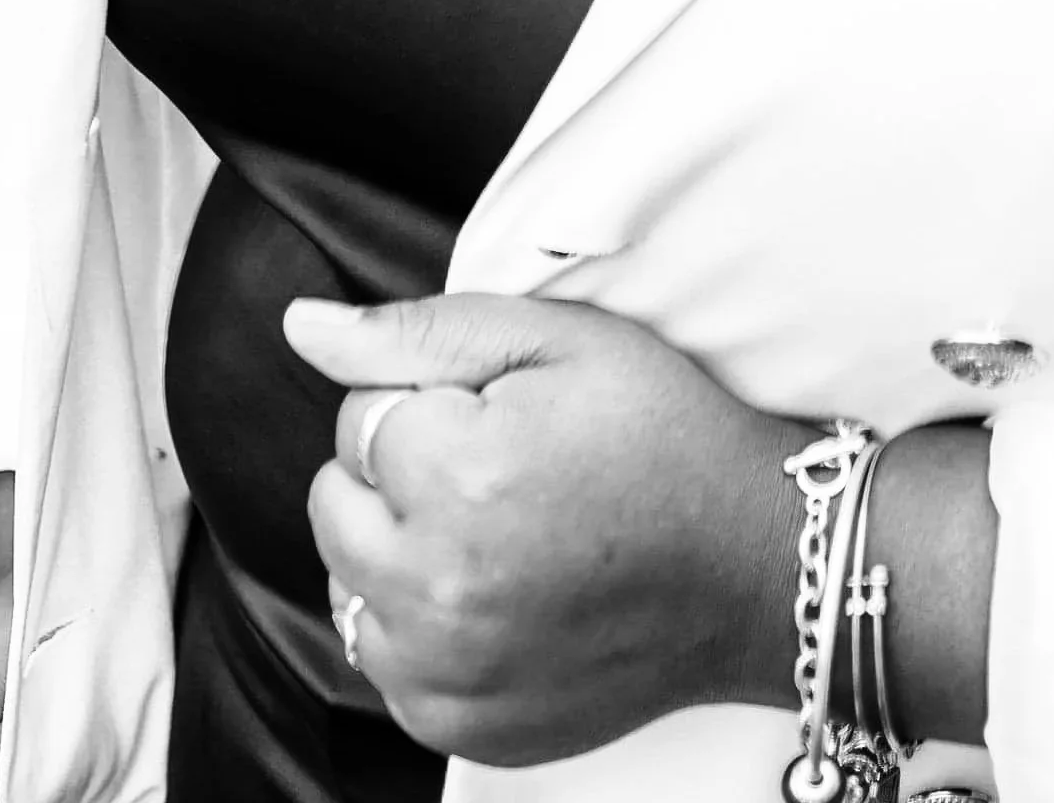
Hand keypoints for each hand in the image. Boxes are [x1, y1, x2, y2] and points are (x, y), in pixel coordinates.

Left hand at [285, 290, 801, 767]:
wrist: (751, 567)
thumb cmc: (664, 436)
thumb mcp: (561, 342)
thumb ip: (420, 333)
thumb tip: (302, 328)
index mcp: (461, 477)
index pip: (359, 416)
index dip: (432, 403)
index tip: (504, 417)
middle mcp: (438, 589)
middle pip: (333, 502)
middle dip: (398, 475)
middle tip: (498, 469)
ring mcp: (445, 673)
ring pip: (347, 582)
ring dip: (400, 551)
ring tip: (499, 532)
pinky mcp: (458, 725)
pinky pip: (383, 661)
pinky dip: (423, 625)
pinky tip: (499, 593)